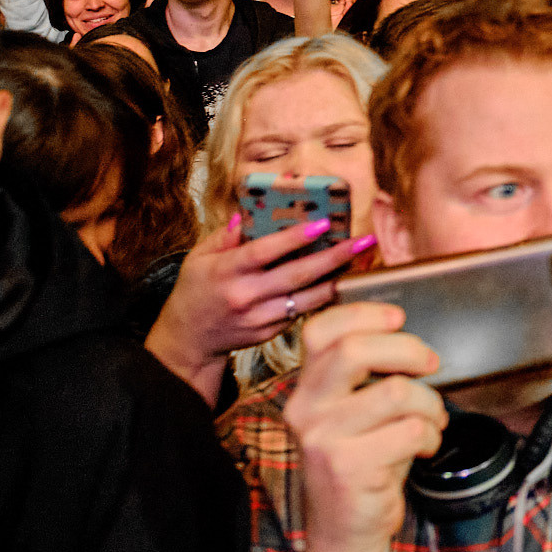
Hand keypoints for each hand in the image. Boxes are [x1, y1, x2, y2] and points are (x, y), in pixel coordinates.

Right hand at [147, 212, 375, 402]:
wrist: (189, 338)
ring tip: (362, 258)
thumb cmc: (196, 290)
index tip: (323, 223)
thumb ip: (227, 235)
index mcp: (226, 271)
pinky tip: (341, 279)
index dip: (294, 238)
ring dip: (338, 278)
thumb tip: (250, 212)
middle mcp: (245, 295)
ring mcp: (260, 318)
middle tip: (362, 241)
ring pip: (307, 299)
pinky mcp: (270, 333)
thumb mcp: (200, 257)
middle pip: (297, 275)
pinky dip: (323, 296)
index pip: (264, 251)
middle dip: (334, 257)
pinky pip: (302, 312)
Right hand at [283, 302, 447, 551]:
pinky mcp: (348, 467)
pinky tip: (423, 448)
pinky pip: (411, 431)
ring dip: (431, 405)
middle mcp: (306, 410)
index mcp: (307, 389)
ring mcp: (324, 439)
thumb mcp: (354, 414)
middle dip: (408, 349)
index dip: (363, 313)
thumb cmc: (361, 466)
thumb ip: (365, 378)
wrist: (345, 534)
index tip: (397, 317)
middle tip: (430, 365)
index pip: (320, 331)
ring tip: (430, 422)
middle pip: (354, 349)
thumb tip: (405, 339)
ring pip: (397, 392)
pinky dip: (431, 437)